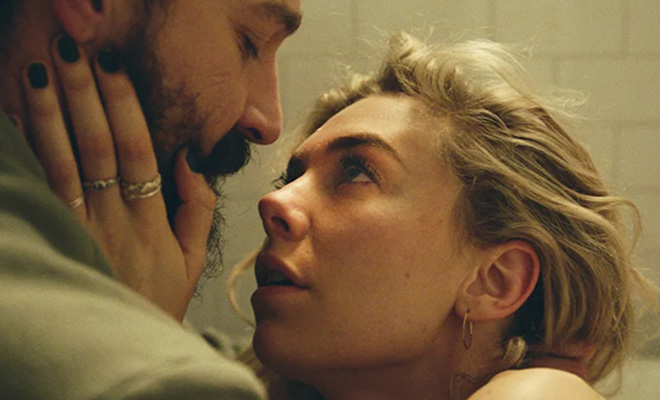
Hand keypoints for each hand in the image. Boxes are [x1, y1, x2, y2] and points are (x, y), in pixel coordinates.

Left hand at [17, 35, 215, 320]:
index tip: (115, 70)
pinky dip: (27, 155)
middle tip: (75, 53)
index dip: (126, 108)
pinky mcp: (55, 241)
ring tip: (40, 74)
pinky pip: (38, 193)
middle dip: (85, 96)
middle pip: (99, 148)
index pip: (140, 152)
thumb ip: (198, 206)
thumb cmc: (158, 300)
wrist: (121, 346)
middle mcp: (115, 221)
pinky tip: (16, 122)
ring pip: (63, 165)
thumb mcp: (193, 259)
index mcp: (153, 222)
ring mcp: (81, 232)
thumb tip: (188, 157)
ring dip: (50, 116)